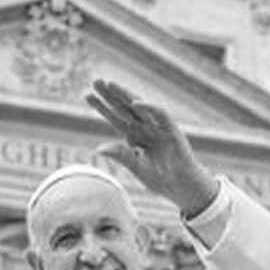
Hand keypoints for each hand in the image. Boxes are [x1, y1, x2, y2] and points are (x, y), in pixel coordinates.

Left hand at [86, 79, 218, 217]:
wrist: (183, 189)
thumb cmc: (162, 180)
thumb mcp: (136, 167)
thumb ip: (120, 156)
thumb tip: (98, 149)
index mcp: (135, 136)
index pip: (115, 117)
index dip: (102, 106)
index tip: (86, 95)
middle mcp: (146, 128)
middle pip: (124, 108)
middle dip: (110, 94)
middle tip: (95, 80)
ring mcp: (158, 128)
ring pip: (140, 106)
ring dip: (125, 94)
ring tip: (110, 84)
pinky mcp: (172, 130)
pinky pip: (160, 114)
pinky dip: (150, 107)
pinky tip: (135, 102)